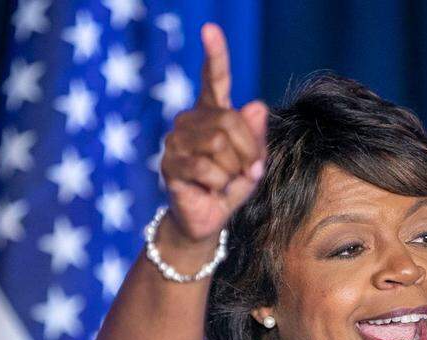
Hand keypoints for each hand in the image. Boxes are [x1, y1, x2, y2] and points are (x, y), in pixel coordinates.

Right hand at [160, 23, 267, 244]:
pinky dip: (219, 182)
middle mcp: (190, 121)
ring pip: (219, 144)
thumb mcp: (253, 162)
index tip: (210, 29)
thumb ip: (256, 137)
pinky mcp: (170, 164)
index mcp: (212, 113)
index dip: (215, 54)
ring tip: (227, 181)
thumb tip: (256, 105)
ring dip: (234, 168)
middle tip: (250, 171)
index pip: (214, 79)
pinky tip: (211, 189)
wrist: (207, 222)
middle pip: (229, 120)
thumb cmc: (231, 187)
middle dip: (249, 149)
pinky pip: (207, 167)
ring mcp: (176, 141)